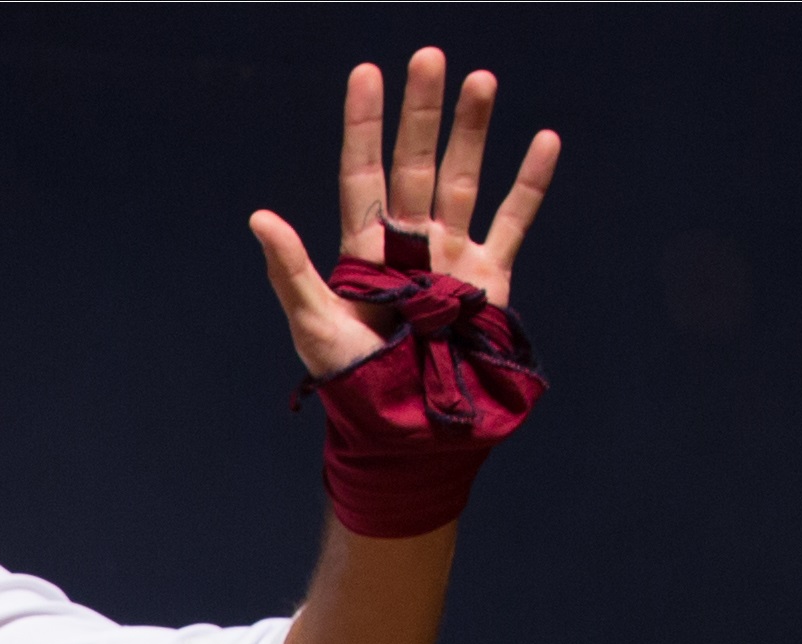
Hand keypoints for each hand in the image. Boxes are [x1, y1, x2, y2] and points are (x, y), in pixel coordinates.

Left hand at [250, 49, 557, 376]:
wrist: (405, 429)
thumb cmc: (352, 383)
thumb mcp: (313, 326)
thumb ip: (291, 270)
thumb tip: (259, 218)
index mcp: (365, 250)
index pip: (363, 172)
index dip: (364, 125)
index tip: (367, 73)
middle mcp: (410, 244)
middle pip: (416, 163)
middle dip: (422, 111)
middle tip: (428, 56)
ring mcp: (452, 257)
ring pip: (463, 179)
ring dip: (472, 130)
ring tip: (480, 78)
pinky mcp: (489, 279)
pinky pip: (512, 221)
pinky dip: (530, 183)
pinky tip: (543, 140)